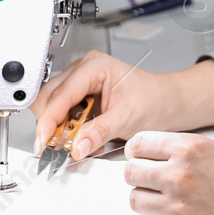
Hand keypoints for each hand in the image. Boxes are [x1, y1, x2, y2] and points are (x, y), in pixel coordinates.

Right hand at [30, 51, 213, 160]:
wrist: (171, 102)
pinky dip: (67, 129)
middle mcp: (84, 70)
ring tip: (74, 142)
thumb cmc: (156, 99)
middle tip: (57, 147)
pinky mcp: (83, 96)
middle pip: (49, 98)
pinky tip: (81, 137)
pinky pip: (64, 114)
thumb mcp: (127, 118)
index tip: (43, 142)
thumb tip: (75, 147)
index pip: (60, 95)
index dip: (49, 121)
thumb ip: (98, 132)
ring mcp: (81, 83)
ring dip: (58, 128)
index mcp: (94, 66)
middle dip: (51, 125)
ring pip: (53, 106)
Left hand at [125, 131, 213, 214]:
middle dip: (140, 174)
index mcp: (190, 149)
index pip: (138, 145)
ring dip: (147, 198)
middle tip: (152, 178)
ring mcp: (179, 208)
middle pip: (130, 173)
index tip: (141, 156)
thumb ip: (183, 150)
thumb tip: (153, 154)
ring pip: (135, 200)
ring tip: (167, 197)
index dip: (138, 151)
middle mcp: (180, 176)